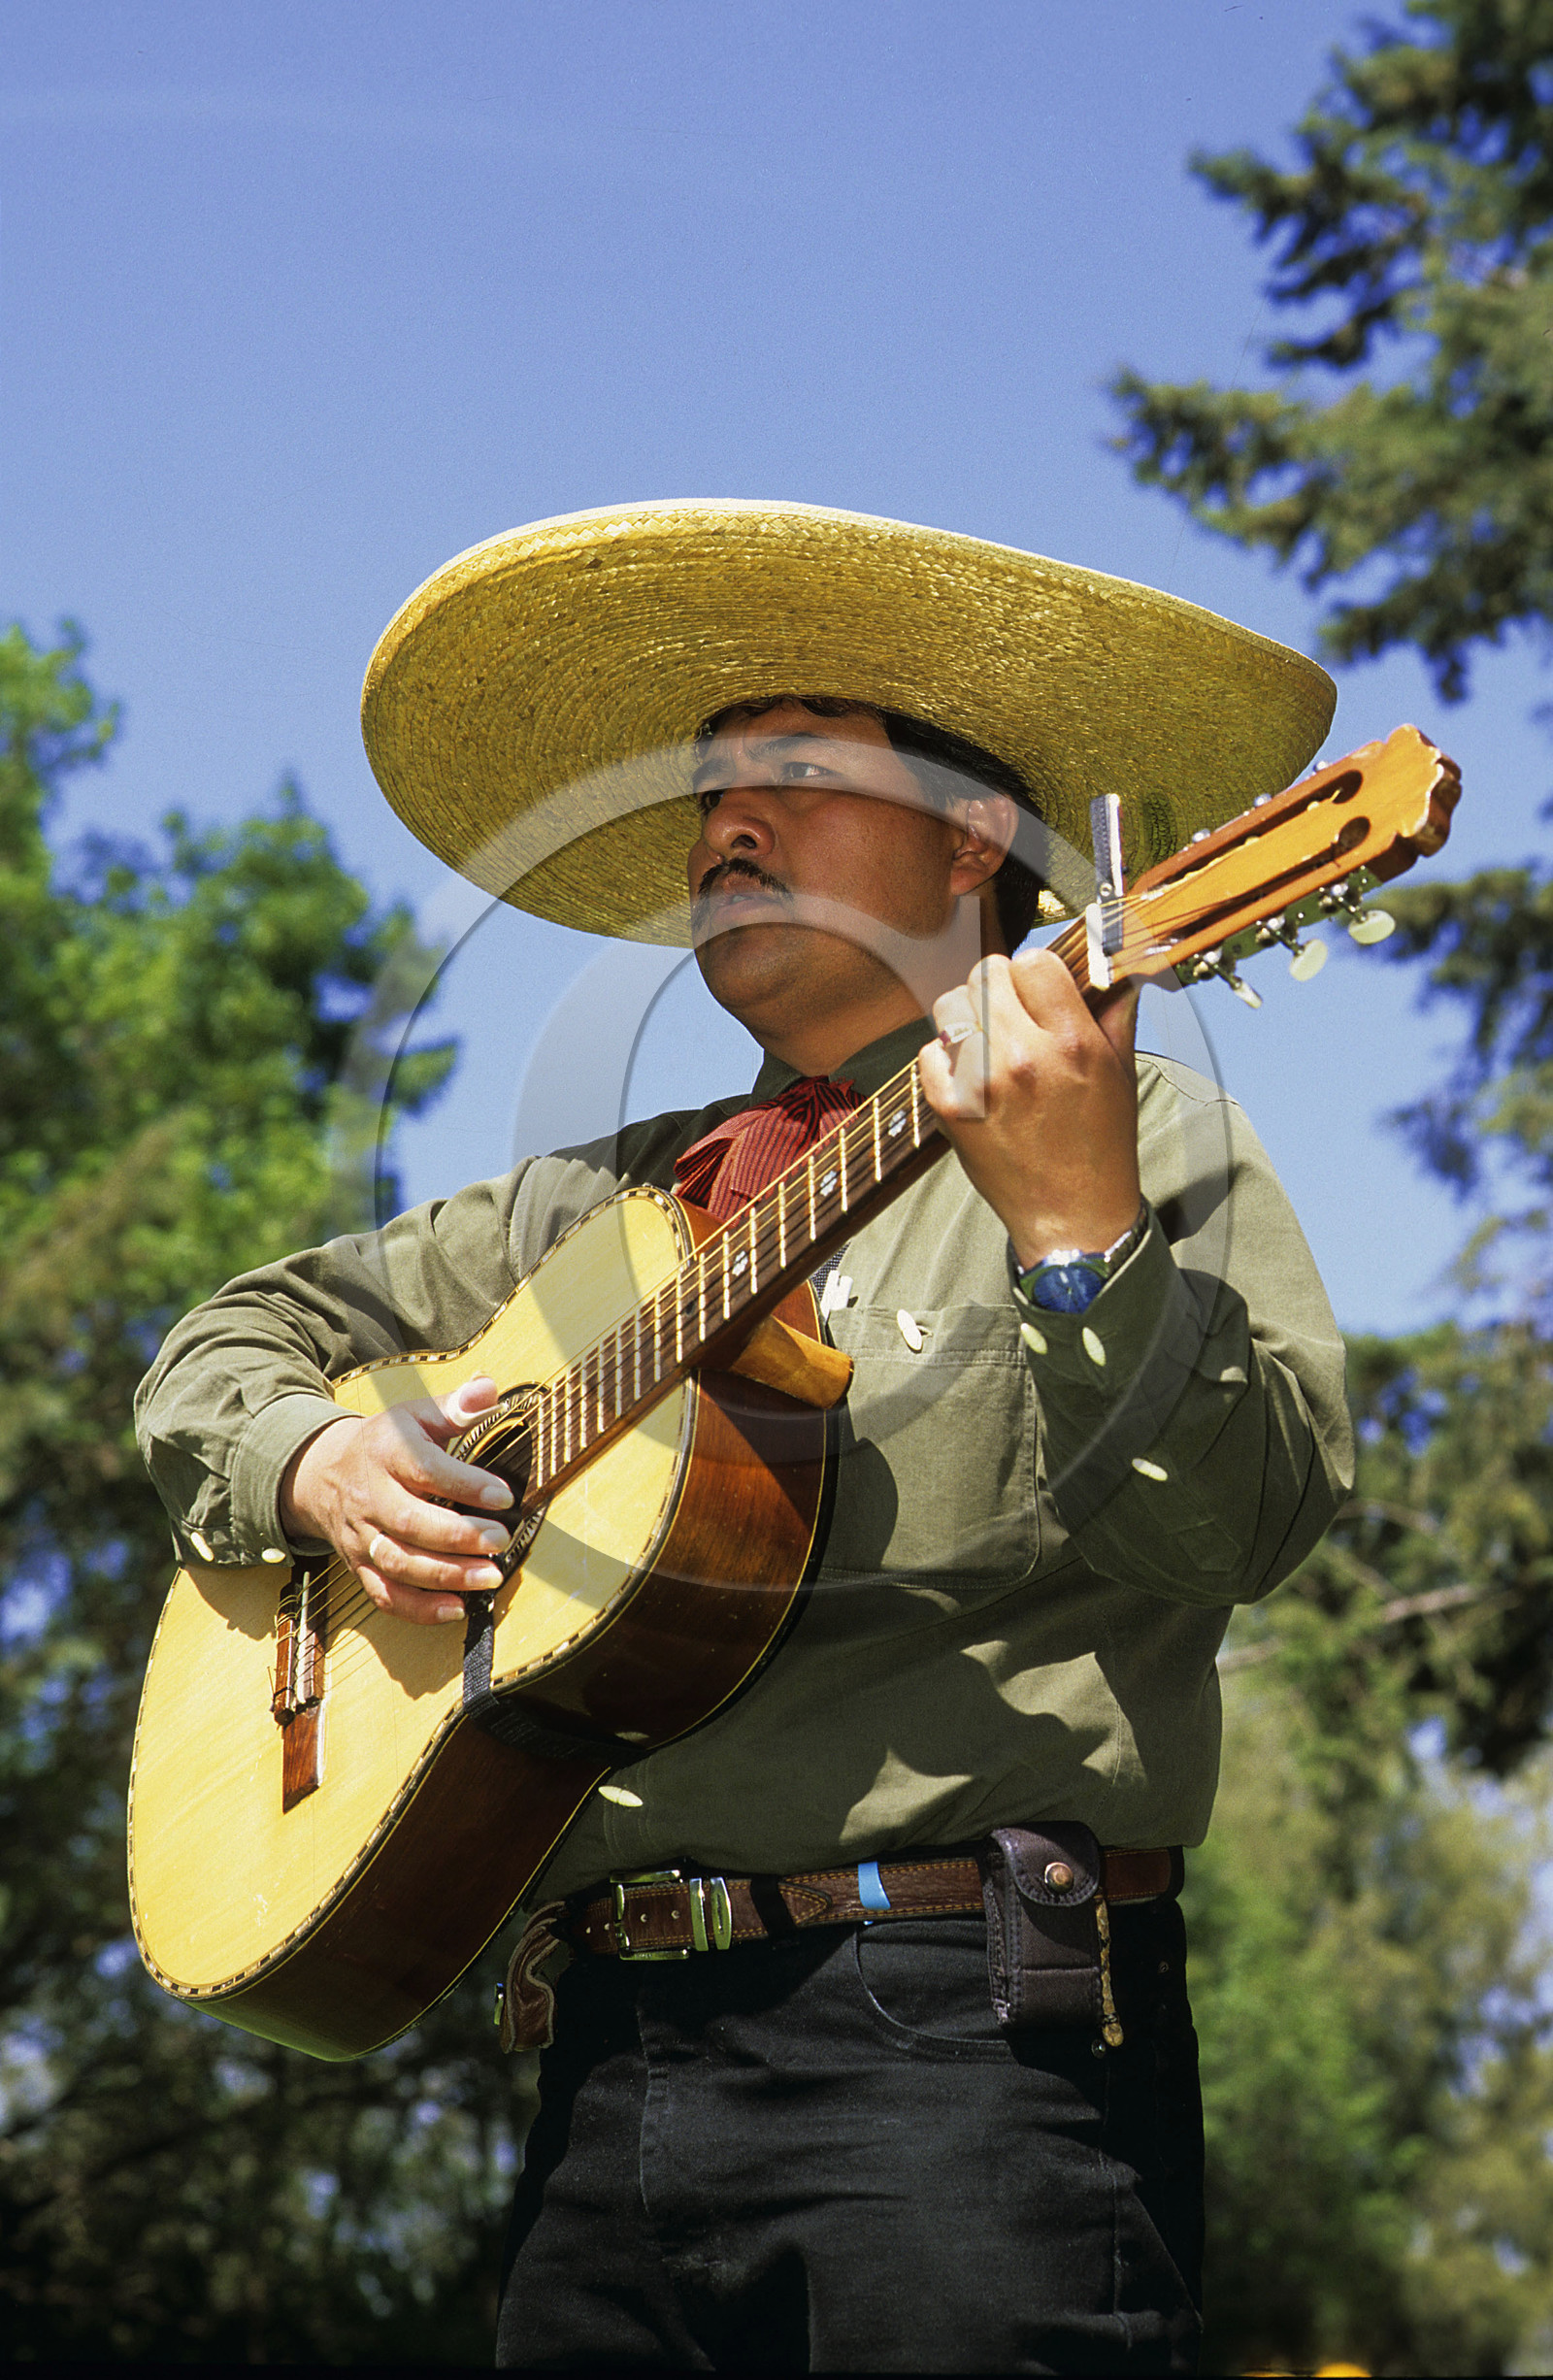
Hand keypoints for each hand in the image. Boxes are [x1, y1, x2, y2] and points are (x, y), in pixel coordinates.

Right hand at [279, 1375, 515, 1625]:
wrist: (323, 1473)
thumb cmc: (386, 1443)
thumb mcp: (416, 1415)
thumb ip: (456, 1405)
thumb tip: (489, 1388)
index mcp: (385, 1452)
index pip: (425, 1470)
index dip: (466, 1484)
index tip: (504, 1496)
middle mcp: (370, 1497)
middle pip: (411, 1523)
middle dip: (459, 1537)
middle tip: (501, 1541)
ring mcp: (361, 1536)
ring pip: (399, 1563)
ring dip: (447, 1575)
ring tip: (490, 1577)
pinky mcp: (359, 1566)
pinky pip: (385, 1595)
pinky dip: (420, 1609)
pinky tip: (457, 1609)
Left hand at [919, 950, 1141, 1270]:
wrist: (1072, 1215)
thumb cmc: (1100, 1146)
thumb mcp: (1121, 1073)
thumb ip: (1116, 1014)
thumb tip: (1114, 967)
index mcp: (1073, 1042)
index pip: (1034, 961)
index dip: (1036, 972)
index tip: (1038, 990)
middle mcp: (1024, 1056)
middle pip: (987, 975)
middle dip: (1000, 989)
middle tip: (1012, 1016)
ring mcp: (981, 1082)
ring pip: (951, 1005)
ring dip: (968, 1017)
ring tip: (988, 1043)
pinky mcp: (949, 1107)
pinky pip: (930, 1051)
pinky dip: (945, 1057)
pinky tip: (969, 1076)